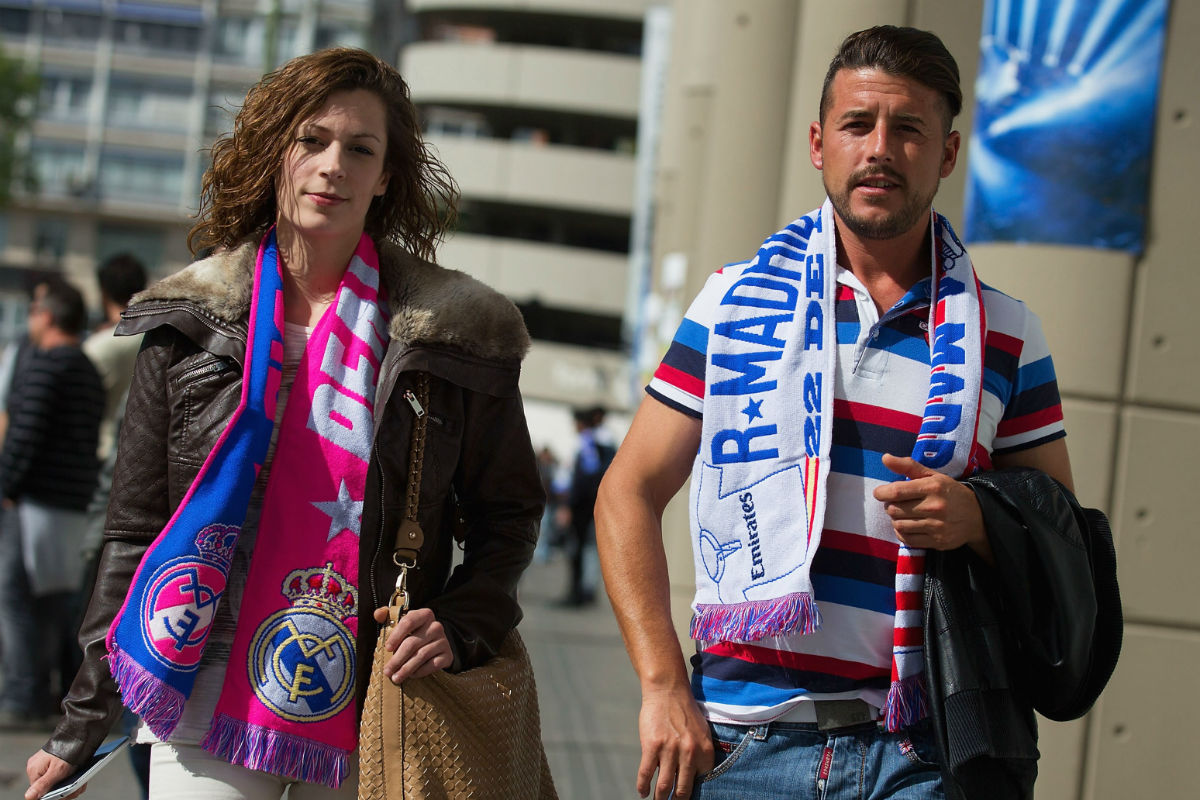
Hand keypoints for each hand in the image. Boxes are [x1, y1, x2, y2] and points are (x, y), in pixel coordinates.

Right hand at [26, 750, 77, 799]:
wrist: (78, 734)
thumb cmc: (67, 751)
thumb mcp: (57, 771)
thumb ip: (43, 784)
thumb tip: (28, 797)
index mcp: (34, 770)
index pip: (39, 791)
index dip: (53, 795)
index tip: (66, 795)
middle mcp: (38, 768)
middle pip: (50, 788)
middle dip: (65, 791)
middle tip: (77, 789)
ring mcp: (46, 765)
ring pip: (58, 783)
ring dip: (71, 786)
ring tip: (81, 783)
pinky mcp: (55, 763)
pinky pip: (62, 775)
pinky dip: (72, 778)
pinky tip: (81, 778)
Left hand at [371, 606, 452, 682]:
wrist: (437, 644)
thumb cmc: (414, 633)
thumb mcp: (403, 623)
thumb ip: (388, 617)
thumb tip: (377, 614)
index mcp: (424, 615)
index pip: (408, 622)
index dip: (396, 636)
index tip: (387, 648)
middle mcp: (436, 626)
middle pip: (412, 643)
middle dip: (397, 659)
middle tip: (387, 671)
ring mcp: (443, 641)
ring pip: (421, 656)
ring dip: (406, 669)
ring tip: (396, 678)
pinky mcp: (447, 655)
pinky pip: (431, 665)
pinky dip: (419, 672)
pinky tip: (411, 676)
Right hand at [636, 685, 713, 799]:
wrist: (668, 690)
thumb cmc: (685, 711)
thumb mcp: (701, 733)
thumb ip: (700, 754)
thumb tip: (695, 777)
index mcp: (705, 751)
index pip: (703, 783)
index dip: (694, 793)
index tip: (686, 797)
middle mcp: (689, 753)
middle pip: (683, 790)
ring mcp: (670, 750)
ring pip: (664, 786)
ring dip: (660, 798)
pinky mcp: (652, 746)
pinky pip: (646, 774)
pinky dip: (643, 786)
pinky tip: (642, 792)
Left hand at [873, 454, 989, 558]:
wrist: (977, 516)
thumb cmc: (949, 492)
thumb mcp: (932, 476)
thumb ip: (908, 466)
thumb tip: (884, 458)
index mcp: (932, 487)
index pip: (897, 491)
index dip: (882, 493)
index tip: (880, 493)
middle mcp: (934, 507)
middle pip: (894, 510)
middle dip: (890, 506)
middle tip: (896, 503)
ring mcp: (936, 526)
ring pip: (899, 525)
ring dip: (895, 520)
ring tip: (902, 514)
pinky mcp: (937, 541)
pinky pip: (907, 539)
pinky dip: (902, 533)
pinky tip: (907, 526)